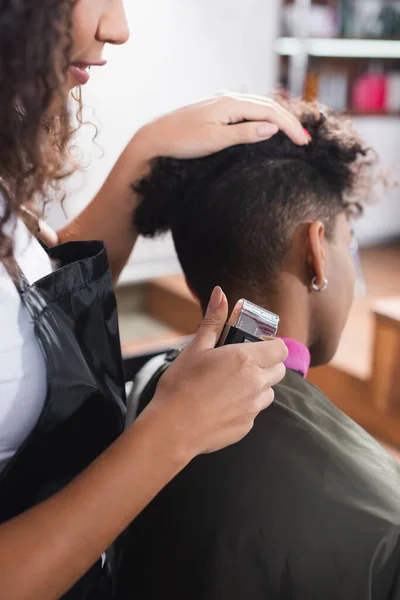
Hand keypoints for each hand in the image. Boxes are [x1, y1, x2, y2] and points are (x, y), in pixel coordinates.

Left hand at [134, 92, 308, 162]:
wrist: (156, 138)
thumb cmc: (183, 141)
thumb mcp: (216, 140)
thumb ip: (245, 133)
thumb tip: (272, 128)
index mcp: (231, 103)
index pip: (269, 112)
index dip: (289, 126)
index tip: (304, 142)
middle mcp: (229, 98)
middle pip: (268, 105)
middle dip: (289, 121)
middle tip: (305, 139)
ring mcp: (223, 103)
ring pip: (259, 105)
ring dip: (278, 118)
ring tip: (293, 132)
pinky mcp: (218, 110)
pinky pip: (249, 109)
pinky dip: (264, 116)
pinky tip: (269, 124)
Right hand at [148, 287, 287, 456]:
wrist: (172, 428)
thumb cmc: (181, 384)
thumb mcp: (196, 347)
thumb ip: (214, 320)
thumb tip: (220, 293)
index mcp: (246, 359)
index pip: (280, 348)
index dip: (271, 345)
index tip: (256, 346)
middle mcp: (256, 383)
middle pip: (279, 370)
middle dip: (266, 365)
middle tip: (240, 364)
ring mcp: (253, 407)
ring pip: (268, 392)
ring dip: (257, 386)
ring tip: (229, 386)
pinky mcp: (247, 426)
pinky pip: (254, 412)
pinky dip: (245, 406)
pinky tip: (221, 406)